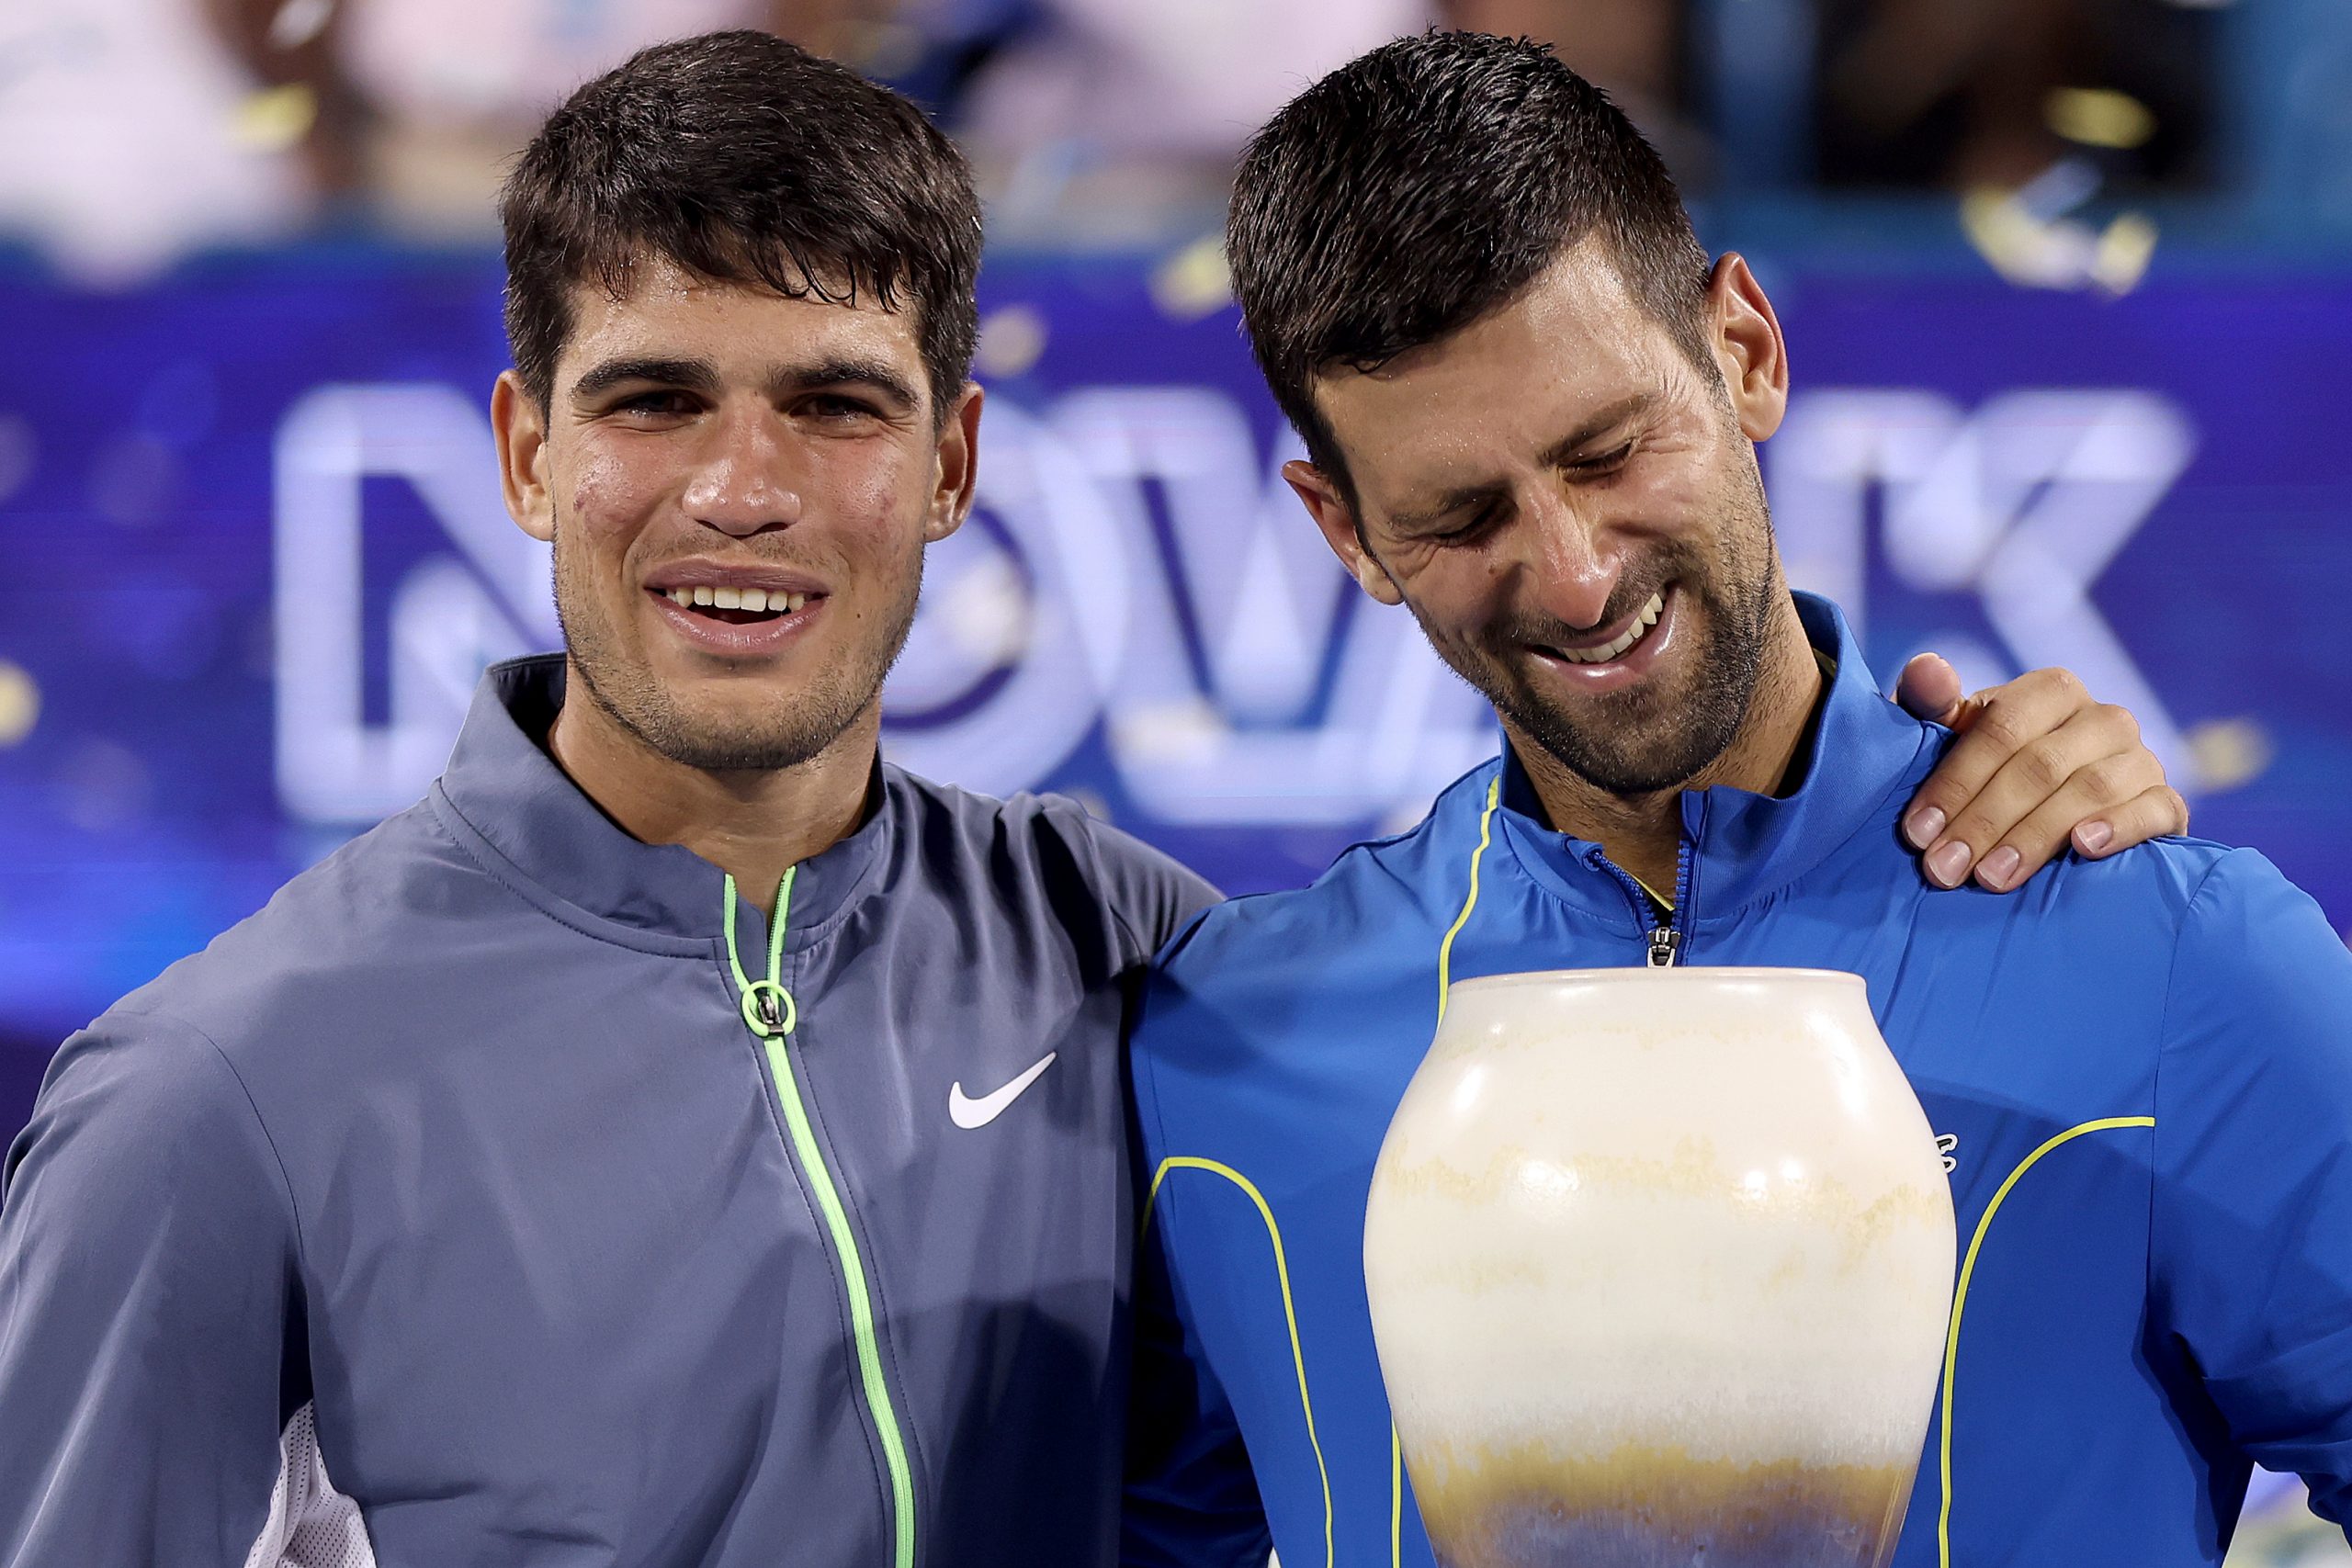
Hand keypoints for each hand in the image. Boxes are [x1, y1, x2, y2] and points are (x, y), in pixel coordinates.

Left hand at [1893, 654, 2189, 891]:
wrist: (2038, 818)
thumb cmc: (1981, 771)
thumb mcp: (1946, 737)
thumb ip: (1930, 703)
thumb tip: (1928, 669)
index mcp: (2050, 690)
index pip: (2001, 729)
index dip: (1956, 781)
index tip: (1917, 832)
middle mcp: (2103, 717)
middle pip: (2040, 765)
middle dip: (1984, 821)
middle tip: (1944, 868)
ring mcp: (2140, 758)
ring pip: (2090, 789)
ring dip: (2035, 836)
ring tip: (1991, 877)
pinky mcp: (2166, 802)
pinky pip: (2154, 810)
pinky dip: (2120, 826)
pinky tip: (2084, 847)